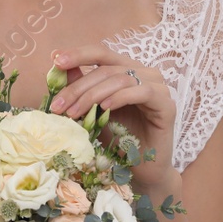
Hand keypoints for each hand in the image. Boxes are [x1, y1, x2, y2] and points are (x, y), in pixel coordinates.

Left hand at [49, 45, 176, 181]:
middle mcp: (144, 73)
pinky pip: (142, 92)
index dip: (78, 54)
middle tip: (58, 105)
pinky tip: (104, 108)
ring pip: (121, 79)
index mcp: (127, 69)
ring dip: (92, 95)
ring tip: (74, 113)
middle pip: (106, 69)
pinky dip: (120, 98)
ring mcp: (158, 86)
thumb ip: (82, 88)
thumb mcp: (93, 111)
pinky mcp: (166, 104)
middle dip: (78, 87)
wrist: (142, 168)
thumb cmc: (119, 139)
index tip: (55, 60)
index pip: (101, 53)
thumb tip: (61, 67)